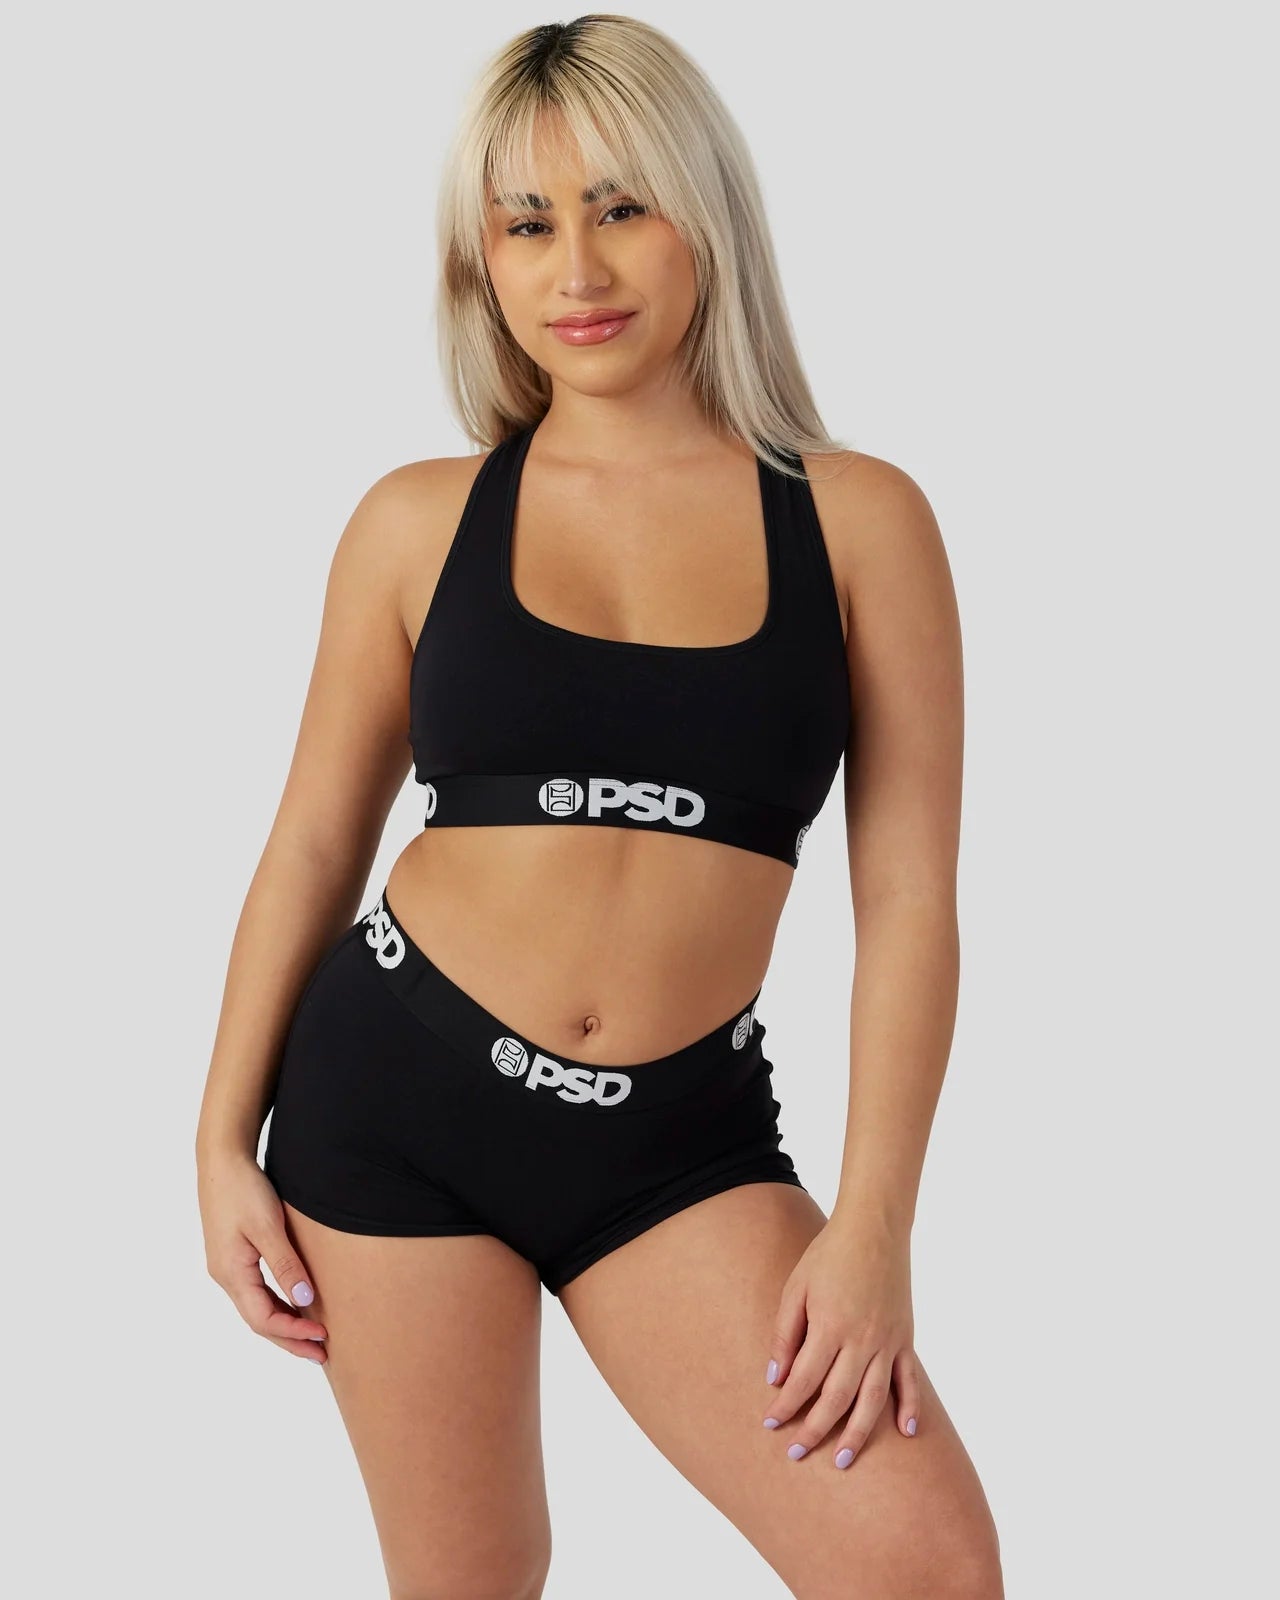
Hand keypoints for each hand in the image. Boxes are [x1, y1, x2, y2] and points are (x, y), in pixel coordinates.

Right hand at [197, 1147, 328, 1363]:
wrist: (222, 1159)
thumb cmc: (244, 1189)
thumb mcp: (268, 1226)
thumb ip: (285, 1264)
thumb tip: (304, 1299)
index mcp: (231, 1273)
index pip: (263, 1319)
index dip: (293, 1332)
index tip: (322, 1338)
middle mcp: (226, 1276)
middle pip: (259, 1320)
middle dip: (290, 1339)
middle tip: (321, 1354)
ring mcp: (228, 1266)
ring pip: (257, 1307)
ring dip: (284, 1323)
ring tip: (313, 1336)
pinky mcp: (234, 1255)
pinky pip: (256, 1291)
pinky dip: (277, 1303)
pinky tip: (295, 1304)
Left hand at [762, 1210, 919, 1467]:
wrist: (874, 1228)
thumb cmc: (828, 1255)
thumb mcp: (796, 1288)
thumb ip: (785, 1333)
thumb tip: (776, 1377)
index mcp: (829, 1326)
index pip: (804, 1380)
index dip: (785, 1406)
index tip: (769, 1424)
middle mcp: (860, 1340)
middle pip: (836, 1398)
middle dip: (814, 1430)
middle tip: (796, 1454)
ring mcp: (887, 1341)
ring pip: (872, 1399)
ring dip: (857, 1433)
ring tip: (844, 1460)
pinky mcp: (905, 1338)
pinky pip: (908, 1379)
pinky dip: (910, 1407)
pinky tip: (905, 1432)